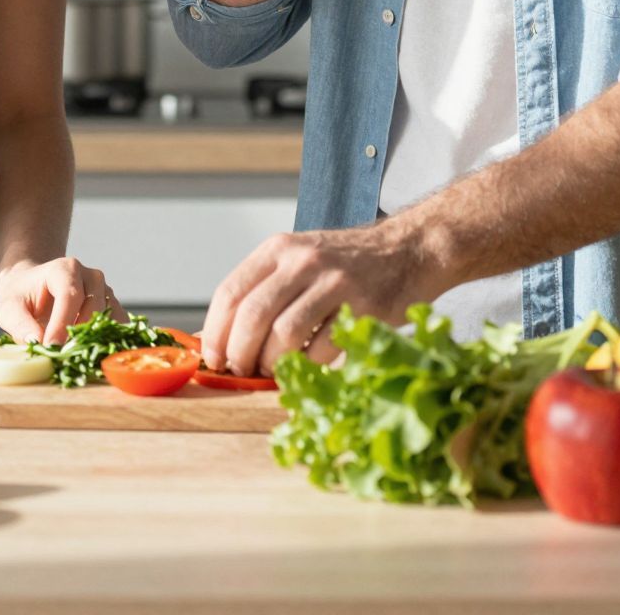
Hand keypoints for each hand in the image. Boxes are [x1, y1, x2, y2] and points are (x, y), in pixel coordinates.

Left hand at [0, 257, 125, 345]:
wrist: (32, 285)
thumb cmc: (20, 296)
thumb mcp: (8, 308)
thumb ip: (21, 325)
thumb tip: (38, 343)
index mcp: (64, 269)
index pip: (70, 296)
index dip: (62, 324)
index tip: (51, 347)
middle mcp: (90, 276)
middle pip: (93, 308)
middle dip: (78, 336)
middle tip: (62, 357)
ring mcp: (104, 290)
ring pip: (109, 318)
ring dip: (95, 340)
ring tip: (76, 357)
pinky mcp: (111, 306)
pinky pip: (117, 325)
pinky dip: (107, 340)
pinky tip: (91, 353)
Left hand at [201, 224, 424, 377]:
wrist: (407, 250)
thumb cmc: (343, 265)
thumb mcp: (298, 260)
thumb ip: (262, 290)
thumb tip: (218, 340)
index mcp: (279, 249)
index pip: (230, 292)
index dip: (215, 332)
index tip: (212, 359)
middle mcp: (303, 260)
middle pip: (253, 316)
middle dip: (240, 353)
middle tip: (241, 371)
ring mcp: (335, 282)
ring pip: (286, 333)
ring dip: (272, 363)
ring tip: (273, 370)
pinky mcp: (364, 306)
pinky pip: (323, 348)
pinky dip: (309, 364)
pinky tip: (309, 362)